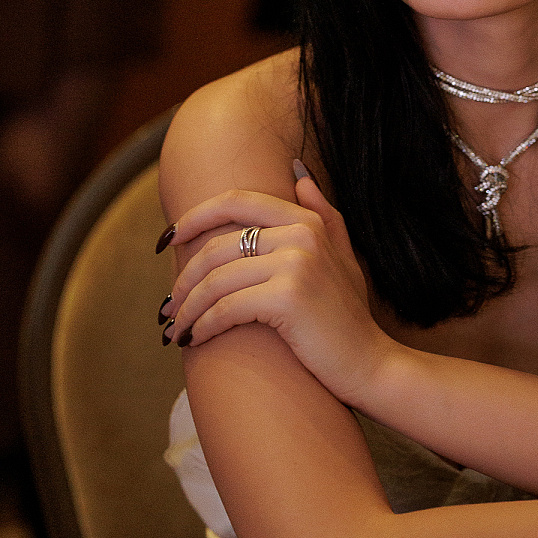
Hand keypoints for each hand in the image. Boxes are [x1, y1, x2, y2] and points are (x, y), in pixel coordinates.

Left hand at [164, 175, 393, 402]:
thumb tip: (298, 173)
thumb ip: (323, 213)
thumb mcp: (342, 256)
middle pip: (218, 246)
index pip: (237, 200)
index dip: (195, 216)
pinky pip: (226, 307)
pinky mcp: (287, 296)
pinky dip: (203, 326)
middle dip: (185, 278)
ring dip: (187, 307)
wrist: (370, 364)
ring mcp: (297, 263)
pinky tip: (194, 339)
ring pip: (216, 280)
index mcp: (309, 220)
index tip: (168, 240)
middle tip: (169, 305)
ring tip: (175, 328)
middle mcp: (303, 234)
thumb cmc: (348, 316)